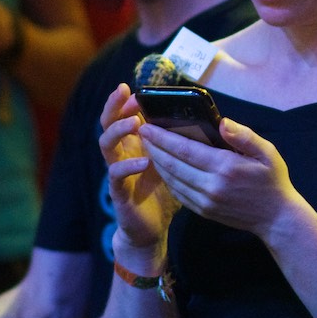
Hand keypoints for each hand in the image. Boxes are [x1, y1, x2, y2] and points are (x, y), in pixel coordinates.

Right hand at [98, 85, 177, 251]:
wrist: (152, 229)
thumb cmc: (168, 192)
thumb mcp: (179, 163)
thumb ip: (187, 143)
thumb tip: (210, 122)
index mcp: (137, 144)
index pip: (126, 115)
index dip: (129, 101)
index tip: (138, 88)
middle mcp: (123, 153)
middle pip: (109, 123)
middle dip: (114, 106)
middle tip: (124, 93)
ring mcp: (117, 171)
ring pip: (106, 144)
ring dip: (118, 130)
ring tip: (135, 123)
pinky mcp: (118, 192)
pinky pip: (116, 175)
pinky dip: (128, 166)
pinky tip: (145, 161)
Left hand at [137, 118, 303, 243]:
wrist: (276, 217)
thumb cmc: (273, 180)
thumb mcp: (268, 152)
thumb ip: (244, 136)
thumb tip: (221, 123)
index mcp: (226, 167)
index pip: (185, 150)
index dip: (163, 138)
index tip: (148, 126)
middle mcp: (211, 185)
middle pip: (173, 164)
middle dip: (154, 147)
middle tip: (141, 132)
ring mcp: (205, 201)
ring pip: (172, 180)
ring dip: (156, 163)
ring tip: (148, 147)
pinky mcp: (203, 211)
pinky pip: (178, 193)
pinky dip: (166, 179)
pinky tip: (162, 168)